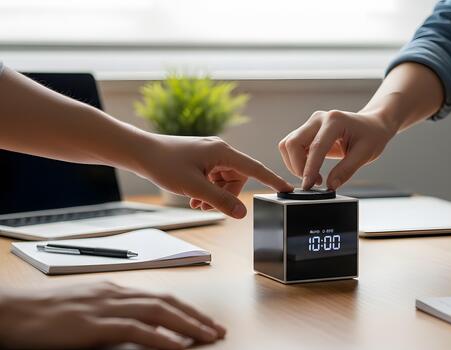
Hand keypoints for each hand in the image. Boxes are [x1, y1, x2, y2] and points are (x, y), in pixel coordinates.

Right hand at [0, 281, 224, 348]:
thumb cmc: (44, 313)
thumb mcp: (85, 308)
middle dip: (196, 316)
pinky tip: (178, 346)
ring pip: (159, 312)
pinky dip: (162, 337)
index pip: (160, 296)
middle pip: (167, 301)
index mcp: (114, 289)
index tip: (204, 320)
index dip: (186, 308)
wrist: (12, 312)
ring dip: (188, 325)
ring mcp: (106, 306)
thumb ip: (111, 312)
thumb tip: (137, 325)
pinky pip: (137, 330)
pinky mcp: (95, 324)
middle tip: (218, 329)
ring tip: (209, 336)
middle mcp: (115, 293)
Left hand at [138, 134, 292, 218]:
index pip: (255, 168)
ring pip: (225, 180)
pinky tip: (194, 198)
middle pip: (238, 178)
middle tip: (207, 205)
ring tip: (197, 203)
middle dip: (226, 195)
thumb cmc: (164, 164)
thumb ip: (220, 201)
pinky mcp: (201, 158)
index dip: (272, 180)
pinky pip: (213, 177)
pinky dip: (207, 190)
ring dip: (214, 195)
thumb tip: (242, 213)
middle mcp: (219, 150)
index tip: (287, 189)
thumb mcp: (194, 188)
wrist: (139, 152)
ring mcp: (210, 154)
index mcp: (222, 152)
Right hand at [279, 110, 395, 189]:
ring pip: (288, 145)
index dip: (309, 169)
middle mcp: (318, 118)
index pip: (315, 147)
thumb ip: (346, 170)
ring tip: (314, 176)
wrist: (371, 125)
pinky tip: (311, 169)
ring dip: (295, 164)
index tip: (308, 186)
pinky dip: (296, 161)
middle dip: (297, 166)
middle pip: (293, 143)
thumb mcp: (364, 154)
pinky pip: (292, 146)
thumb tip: (330, 186)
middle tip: (314, 182)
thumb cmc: (371, 136)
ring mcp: (311, 123)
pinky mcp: (307, 130)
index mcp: (335, 121)